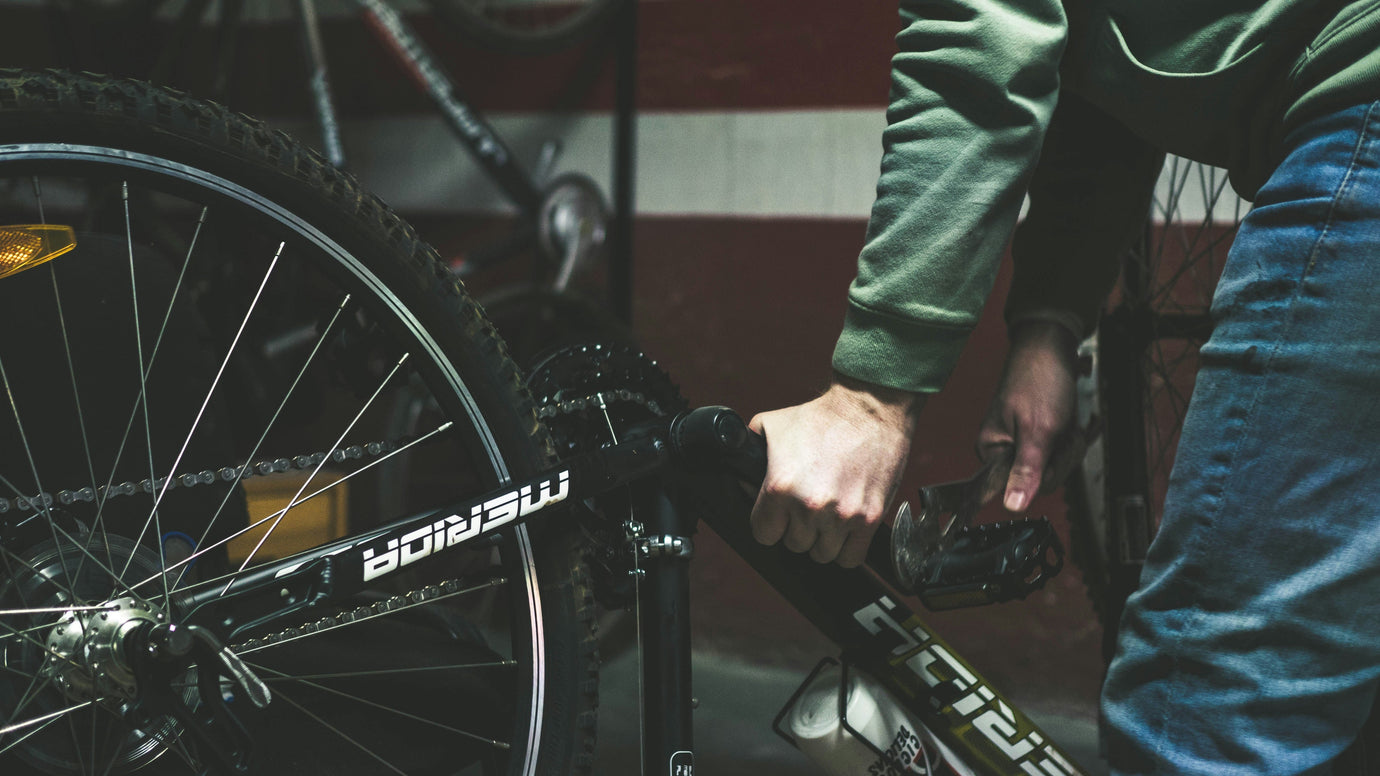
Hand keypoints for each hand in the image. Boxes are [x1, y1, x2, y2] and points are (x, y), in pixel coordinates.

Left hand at [748, 374, 924, 566]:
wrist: (869, 409)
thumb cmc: (820, 417)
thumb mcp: (771, 426)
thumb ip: (748, 455)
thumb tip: (741, 482)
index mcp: (780, 487)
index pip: (763, 534)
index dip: (769, 524)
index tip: (777, 515)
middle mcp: (810, 506)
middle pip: (794, 545)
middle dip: (797, 528)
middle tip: (805, 507)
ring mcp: (842, 516)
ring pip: (821, 555)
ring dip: (821, 539)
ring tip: (826, 515)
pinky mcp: (870, 519)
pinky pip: (850, 559)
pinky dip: (845, 550)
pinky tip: (843, 530)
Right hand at [978, 321, 1080, 512]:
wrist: (1051, 347)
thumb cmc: (1039, 381)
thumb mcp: (1038, 431)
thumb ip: (1026, 471)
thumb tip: (1013, 506)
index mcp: (992, 451)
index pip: (1018, 488)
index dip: (1042, 474)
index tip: (1051, 451)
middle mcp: (1003, 450)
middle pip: (1042, 478)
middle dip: (1062, 455)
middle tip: (1062, 430)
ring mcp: (1022, 442)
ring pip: (1056, 465)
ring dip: (1070, 444)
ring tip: (1067, 420)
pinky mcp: (1038, 435)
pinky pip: (1060, 451)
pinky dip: (1072, 437)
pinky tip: (1074, 422)